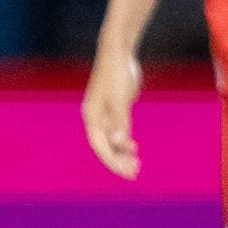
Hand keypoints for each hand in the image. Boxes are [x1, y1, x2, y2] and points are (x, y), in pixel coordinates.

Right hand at [82, 47, 143, 178]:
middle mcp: (96, 118)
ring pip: (111, 139)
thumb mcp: (120, 99)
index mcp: (92, 117)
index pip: (100, 146)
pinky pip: (117, 130)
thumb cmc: (116, 75)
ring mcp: (105, 113)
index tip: (127, 171)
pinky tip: (133, 148)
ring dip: (122, 153)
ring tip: (136, 165)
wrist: (117, 53)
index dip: (113, 161)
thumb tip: (120, 143)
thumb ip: (120, 122)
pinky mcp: (115, 108)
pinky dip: (124, 141)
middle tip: (134, 173)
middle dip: (118, 161)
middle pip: (105, 146)